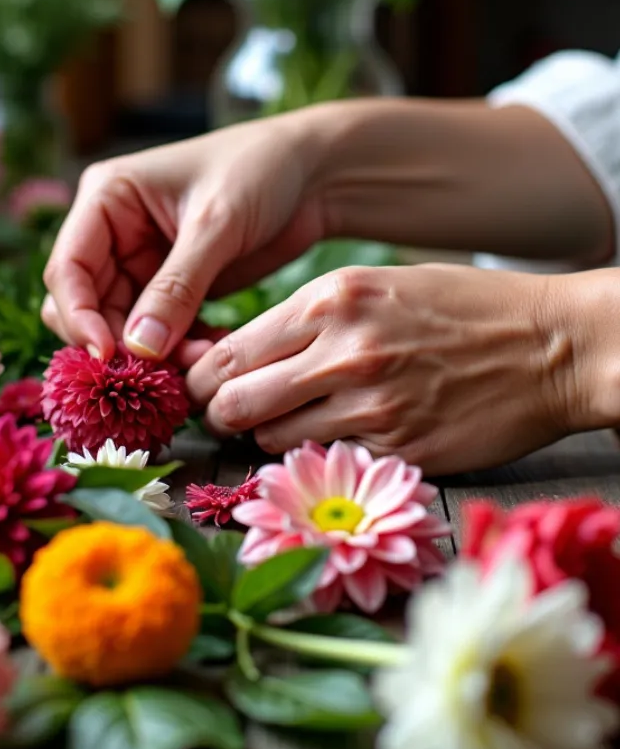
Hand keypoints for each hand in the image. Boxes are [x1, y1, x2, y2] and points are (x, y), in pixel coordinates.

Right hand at [42, 111, 330, 363]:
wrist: (313, 174)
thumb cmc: (260, 170)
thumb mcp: (216, 224)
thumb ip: (176, 287)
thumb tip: (139, 348)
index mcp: (106, 198)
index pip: (68, 268)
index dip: (79, 316)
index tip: (107, 356)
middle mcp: (113, 232)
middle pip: (87, 305)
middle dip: (119, 342)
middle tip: (159, 373)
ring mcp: (142, 262)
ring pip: (123, 327)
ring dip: (154, 354)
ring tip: (200, 364)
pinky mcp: (174, 288)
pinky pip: (158, 333)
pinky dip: (179, 350)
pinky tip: (212, 353)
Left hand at [188, 263, 588, 473]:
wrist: (549, 345)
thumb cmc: (460, 308)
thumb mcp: (376, 286)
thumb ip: (308, 319)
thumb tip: (243, 354)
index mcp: (331, 300)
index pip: (230, 350)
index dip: (202, 375)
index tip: (200, 385)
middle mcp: (342, 352)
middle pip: (235, 400)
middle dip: (219, 412)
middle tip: (225, 414)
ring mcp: (371, 405)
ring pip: (274, 439)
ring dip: (269, 437)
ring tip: (288, 424)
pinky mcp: (399, 449)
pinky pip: (329, 463)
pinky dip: (319, 457)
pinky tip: (334, 439)